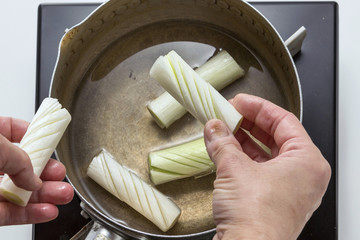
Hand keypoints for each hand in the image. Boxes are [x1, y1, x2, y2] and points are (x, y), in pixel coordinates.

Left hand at [0, 117, 73, 224]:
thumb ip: (20, 159)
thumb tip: (34, 178)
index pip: (11, 131)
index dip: (32, 135)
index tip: (49, 141)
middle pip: (21, 166)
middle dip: (46, 172)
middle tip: (61, 174)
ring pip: (19, 192)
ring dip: (45, 195)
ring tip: (64, 194)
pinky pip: (10, 213)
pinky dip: (31, 214)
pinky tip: (48, 210)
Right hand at [204, 94, 330, 239]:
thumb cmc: (256, 218)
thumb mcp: (234, 169)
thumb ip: (223, 142)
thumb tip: (215, 127)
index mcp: (307, 162)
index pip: (284, 121)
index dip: (259, 108)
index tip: (240, 102)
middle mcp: (302, 175)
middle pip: (276, 136)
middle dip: (249, 123)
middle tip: (229, 113)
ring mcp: (288, 189)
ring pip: (265, 154)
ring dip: (242, 140)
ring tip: (222, 129)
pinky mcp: (272, 200)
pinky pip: (258, 170)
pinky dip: (241, 158)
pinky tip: (224, 149)